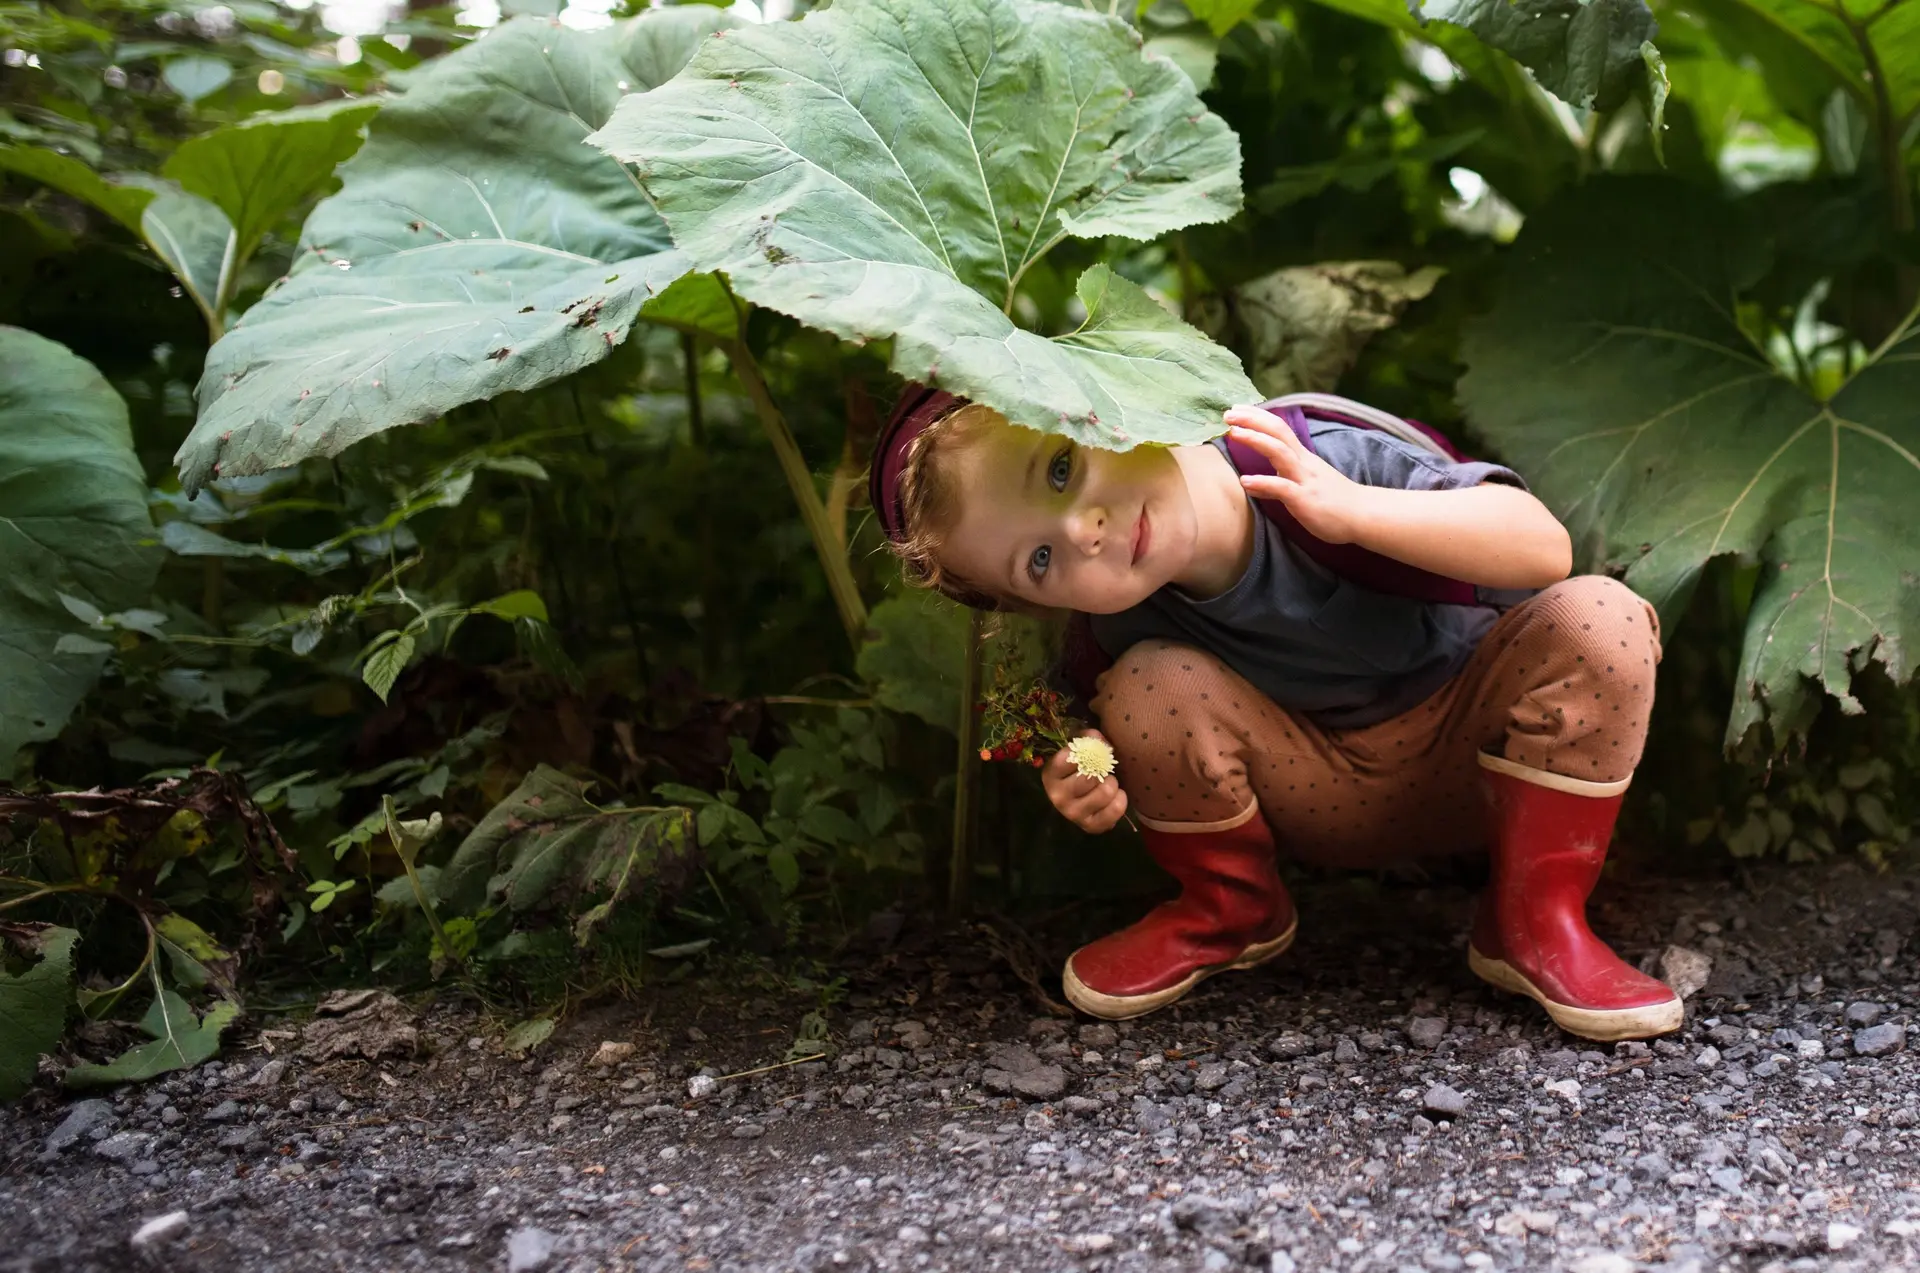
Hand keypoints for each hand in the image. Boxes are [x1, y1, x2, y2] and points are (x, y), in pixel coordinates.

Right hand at [1041, 729, 1129, 833]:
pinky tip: (1115, 797)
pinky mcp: (1090, 826)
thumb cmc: (1078, 771)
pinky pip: (1115, 809)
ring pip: (1105, 792)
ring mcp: (1073, 814)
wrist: (1078, 801)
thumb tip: (1098, 739)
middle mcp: (1058, 796)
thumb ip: (1087, 740)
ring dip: (1112, 784)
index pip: (1071, 757)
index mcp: (1051, 774)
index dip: (1087, 751)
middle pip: (1090, 776)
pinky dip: (1120, 800)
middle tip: (1102, 770)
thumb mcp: (1078, 751)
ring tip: (1108, 783)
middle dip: (1103, 769)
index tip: (1091, 753)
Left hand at [1224, 404, 1367, 544]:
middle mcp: (1303, 463)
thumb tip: (1251, 484)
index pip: (1279, 429)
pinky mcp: (1305, 499)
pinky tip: (1245, 481)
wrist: (1364, 516)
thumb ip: (1276, 484)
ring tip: (1233, 433)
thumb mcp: (1302, 488)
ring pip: (1279, 452)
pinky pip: (1283, 488)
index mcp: (1303, 458)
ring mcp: (1305, 479)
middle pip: (1277, 432)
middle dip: (1252, 420)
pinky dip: (1263, 482)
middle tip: (1228, 413)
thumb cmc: (1334, 503)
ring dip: (1256, 440)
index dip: (1258, 418)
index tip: (1237, 410)